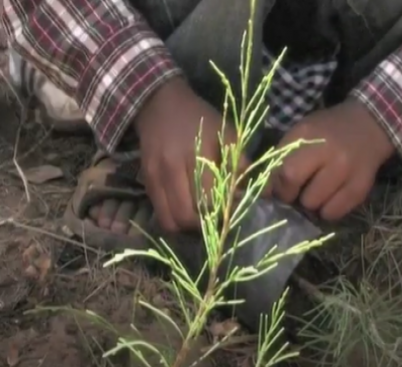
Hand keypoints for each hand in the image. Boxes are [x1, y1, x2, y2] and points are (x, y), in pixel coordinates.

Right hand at [135, 77, 248, 230]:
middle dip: (205, 226)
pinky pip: (159, 214)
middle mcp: (173, 169)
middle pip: (188, 217)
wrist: (160, 104)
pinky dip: (174, 219)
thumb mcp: (228, 133)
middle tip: (217, 220)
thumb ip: (241, 164)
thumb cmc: (200, 119)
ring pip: (170, 221)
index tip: (233, 211)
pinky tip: (186, 210)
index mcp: (199, 155)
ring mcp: (156, 177)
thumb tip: (255, 194)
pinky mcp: (146, 181)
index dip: (223, 214)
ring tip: (201, 219)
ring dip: (187, 227)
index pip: (211, 201)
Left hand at [271, 99, 394, 219]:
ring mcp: (346, 170)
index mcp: (307, 134)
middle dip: (290, 195)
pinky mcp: (360, 187)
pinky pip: (334, 213)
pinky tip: (330, 196)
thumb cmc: (327, 130)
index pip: (282, 171)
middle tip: (295, 191)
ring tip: (317, 190)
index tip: (274, 191)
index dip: (274, 187)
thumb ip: (282, 158)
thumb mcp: (301, 133)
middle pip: (296, 188)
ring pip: (314, 204)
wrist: (369, 125)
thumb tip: (266, 192)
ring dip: (310, 202)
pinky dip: (328, 210)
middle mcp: (328, 152)